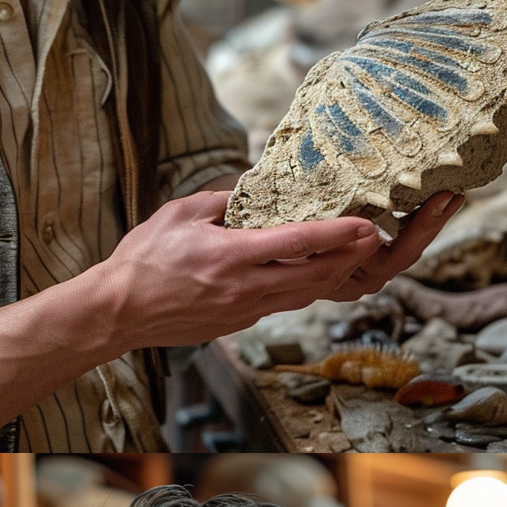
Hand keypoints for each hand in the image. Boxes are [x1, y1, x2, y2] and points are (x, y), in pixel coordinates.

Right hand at [98, 188, 461, 349]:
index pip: (297, 244)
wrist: (118, 313)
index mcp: (231, 258)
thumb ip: (223, 199)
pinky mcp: (244, 320)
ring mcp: (248, 309)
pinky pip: (289, 301)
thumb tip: (255, 186)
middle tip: (388, 236)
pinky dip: (313, 284)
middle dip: (356, 257)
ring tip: (369, 251)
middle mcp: (247, 289)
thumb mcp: (180, 214)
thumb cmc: (143, 258)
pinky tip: (330, 269)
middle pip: (317, 275)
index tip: (369, 225)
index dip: (338, 236)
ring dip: (341, 272)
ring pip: (309, 293)